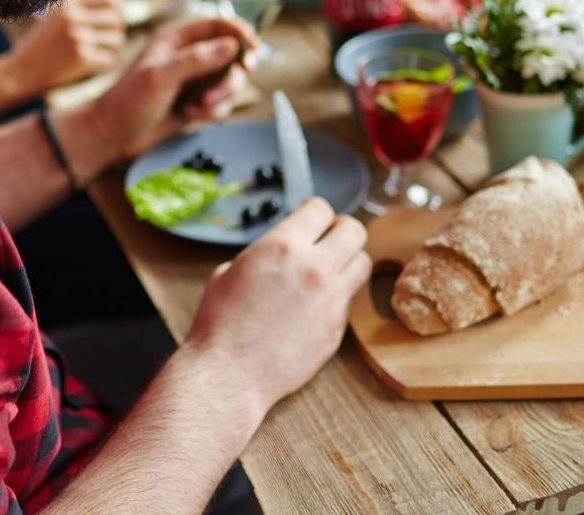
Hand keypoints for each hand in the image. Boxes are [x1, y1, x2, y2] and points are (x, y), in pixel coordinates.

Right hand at [10, 0, 127, 92]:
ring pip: (116, 40)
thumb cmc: (41, 44)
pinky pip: (108, 59)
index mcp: (68, 3)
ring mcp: (78, 37)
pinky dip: (103, 64)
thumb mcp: (55, 16)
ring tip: (100, 52)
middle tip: (110, 39)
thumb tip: (117, 5)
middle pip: (117, 19)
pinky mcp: (81, 58)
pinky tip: (90, 65)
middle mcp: (73, 17)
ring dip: (113, 48)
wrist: (21, 71)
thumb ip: (80, 7)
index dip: (118, 7)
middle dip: (117, 30)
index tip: (117, 17)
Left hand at [90, 17, 259, 160]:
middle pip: (231, 55)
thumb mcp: (160, 76)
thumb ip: (196, 60)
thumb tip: (232, 46)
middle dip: (231, 75)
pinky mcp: (197, 102)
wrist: (112, 136)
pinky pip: (221, 103)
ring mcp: (194, 80)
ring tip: (197, 108)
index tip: (252, 47)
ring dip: (221, 96)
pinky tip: (190, 116)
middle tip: (225, 88)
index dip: (239, 33)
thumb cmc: (128, 101)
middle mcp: (189, 56)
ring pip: (229, 81)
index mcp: (177, 39)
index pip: (217, 25)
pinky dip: (213, 111)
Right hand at [184, 198, 370, 413]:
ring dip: (348, 262)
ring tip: (330, 272)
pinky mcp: (337, 328)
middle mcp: (313, 268)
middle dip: (342, 231)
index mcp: (281, 247)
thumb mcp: (232, 270)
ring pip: (363, 263)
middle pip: (354, 231)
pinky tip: (317, 305)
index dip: (315, 215)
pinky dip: (339, 295)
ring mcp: (330, 300)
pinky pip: (349, 299)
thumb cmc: (220, 323)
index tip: (312, 224)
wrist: (229, 374)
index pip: (321, 209)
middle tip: (330, 242)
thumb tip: (283, 250)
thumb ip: (265, 253)